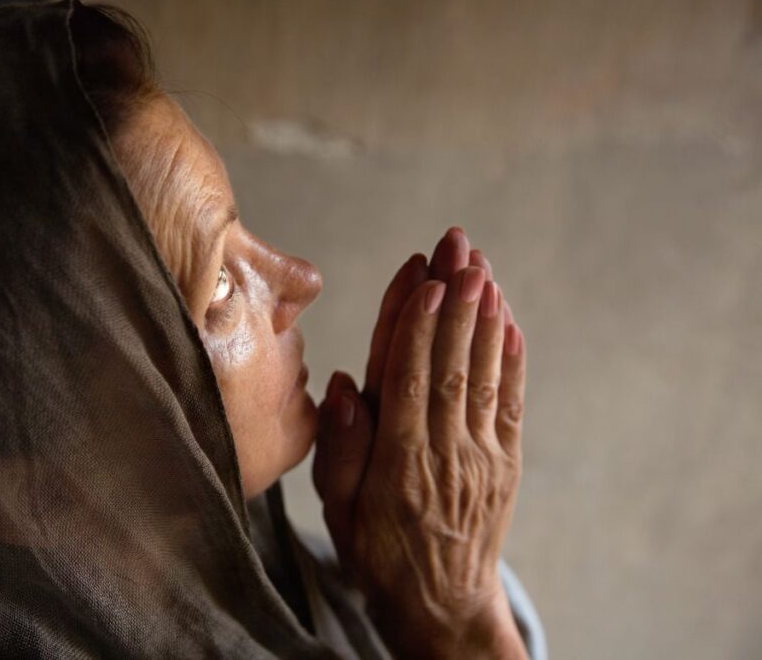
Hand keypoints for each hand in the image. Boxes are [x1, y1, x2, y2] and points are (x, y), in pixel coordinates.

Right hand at [312, 227, 526, 658]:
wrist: (442, 605)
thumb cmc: (379, 553)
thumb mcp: (340, 513)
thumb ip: (341, 450)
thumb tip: (345, 384)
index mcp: (399, 463)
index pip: (407, 379)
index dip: (416, 327)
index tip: (426, 278)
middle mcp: (445, 452)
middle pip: (450, 362)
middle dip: (455, 299)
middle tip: (459, 245)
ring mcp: (482, 456)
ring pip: (482, 373)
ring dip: (483, 315)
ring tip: (482, 265)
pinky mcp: (505, 461)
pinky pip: (509, 400)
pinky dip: (509, 357)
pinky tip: (508, 320)